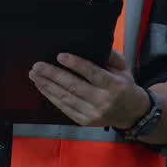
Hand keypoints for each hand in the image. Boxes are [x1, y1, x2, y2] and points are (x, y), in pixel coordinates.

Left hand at [29, 49, 149, 127]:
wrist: (132, 114)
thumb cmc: (125, 86)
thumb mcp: (124, 68)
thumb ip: (111, 56)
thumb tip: (92, 45)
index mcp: (114, 86)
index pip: (92, 74)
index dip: (76, 65)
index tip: (60, 56)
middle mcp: (103, 101)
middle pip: (74, 87)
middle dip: (53, 75)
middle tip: (38, 66)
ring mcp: (92, 114)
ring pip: (65, 98)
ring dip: (47, 86)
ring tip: (34, 75)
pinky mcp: (84, 121)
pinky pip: (64, 108)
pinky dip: (51, 97)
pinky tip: (42, 87)